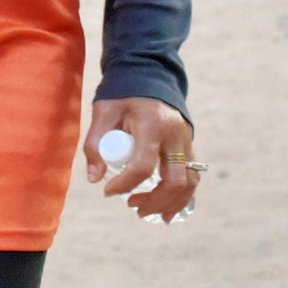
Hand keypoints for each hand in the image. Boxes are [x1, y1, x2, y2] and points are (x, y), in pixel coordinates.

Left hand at [85, 97, 199, 221]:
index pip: (143, 165)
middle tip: (133, 208)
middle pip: (174, 180)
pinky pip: (193, 176)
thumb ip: (95, 144)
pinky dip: (182, 196)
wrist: (149, 75)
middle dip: (154, 201)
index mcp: (152, 125)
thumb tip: (95, 178)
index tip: (108, 191)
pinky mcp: (189, 145)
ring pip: (189, 181)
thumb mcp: (103, 112)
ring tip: (147, 212)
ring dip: (171, 203)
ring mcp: (186, 141)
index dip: (125, 184)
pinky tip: (167, 208)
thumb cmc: (123, 96)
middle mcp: (175, 135)